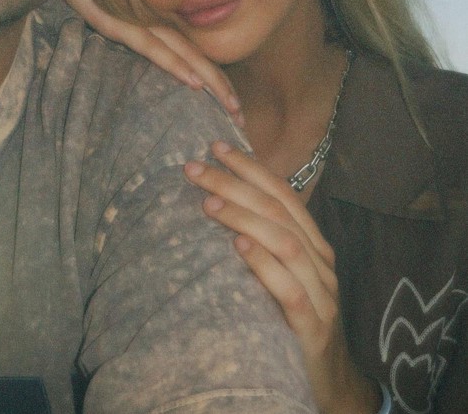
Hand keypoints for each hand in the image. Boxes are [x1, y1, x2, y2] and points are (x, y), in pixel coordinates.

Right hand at [62, 0, 240, 115]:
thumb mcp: (111, 4)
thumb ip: (130, 20)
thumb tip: (146, 39)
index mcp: (152, 19)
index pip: (189, 50)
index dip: (212, 74)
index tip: (232, 102)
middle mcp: (151, 20)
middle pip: (194, 55)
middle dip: (219, 86)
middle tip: (241, 116)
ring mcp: (136, 21)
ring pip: (182, 54)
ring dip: (209, 80)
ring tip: (229, 105)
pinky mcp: (118, 22)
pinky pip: (151, 47)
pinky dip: (173, 64)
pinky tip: (194, 81)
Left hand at [185, 141, 380, 413]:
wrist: (331, 380)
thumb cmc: (295, 317)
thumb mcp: (283, 272)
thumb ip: (262, 240)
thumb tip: (217, 200)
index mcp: (313, 243)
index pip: (282, 193)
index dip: (250, 167)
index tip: (215, 146)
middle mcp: (320, 262)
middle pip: (278, 211)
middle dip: (235, 184)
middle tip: (195, 168)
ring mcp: (321, 295)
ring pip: (285, 243)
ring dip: (244, 218)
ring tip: (209, 202)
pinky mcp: (313, 329)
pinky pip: (290, 291)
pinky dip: (264, 265)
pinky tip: (239, 248)